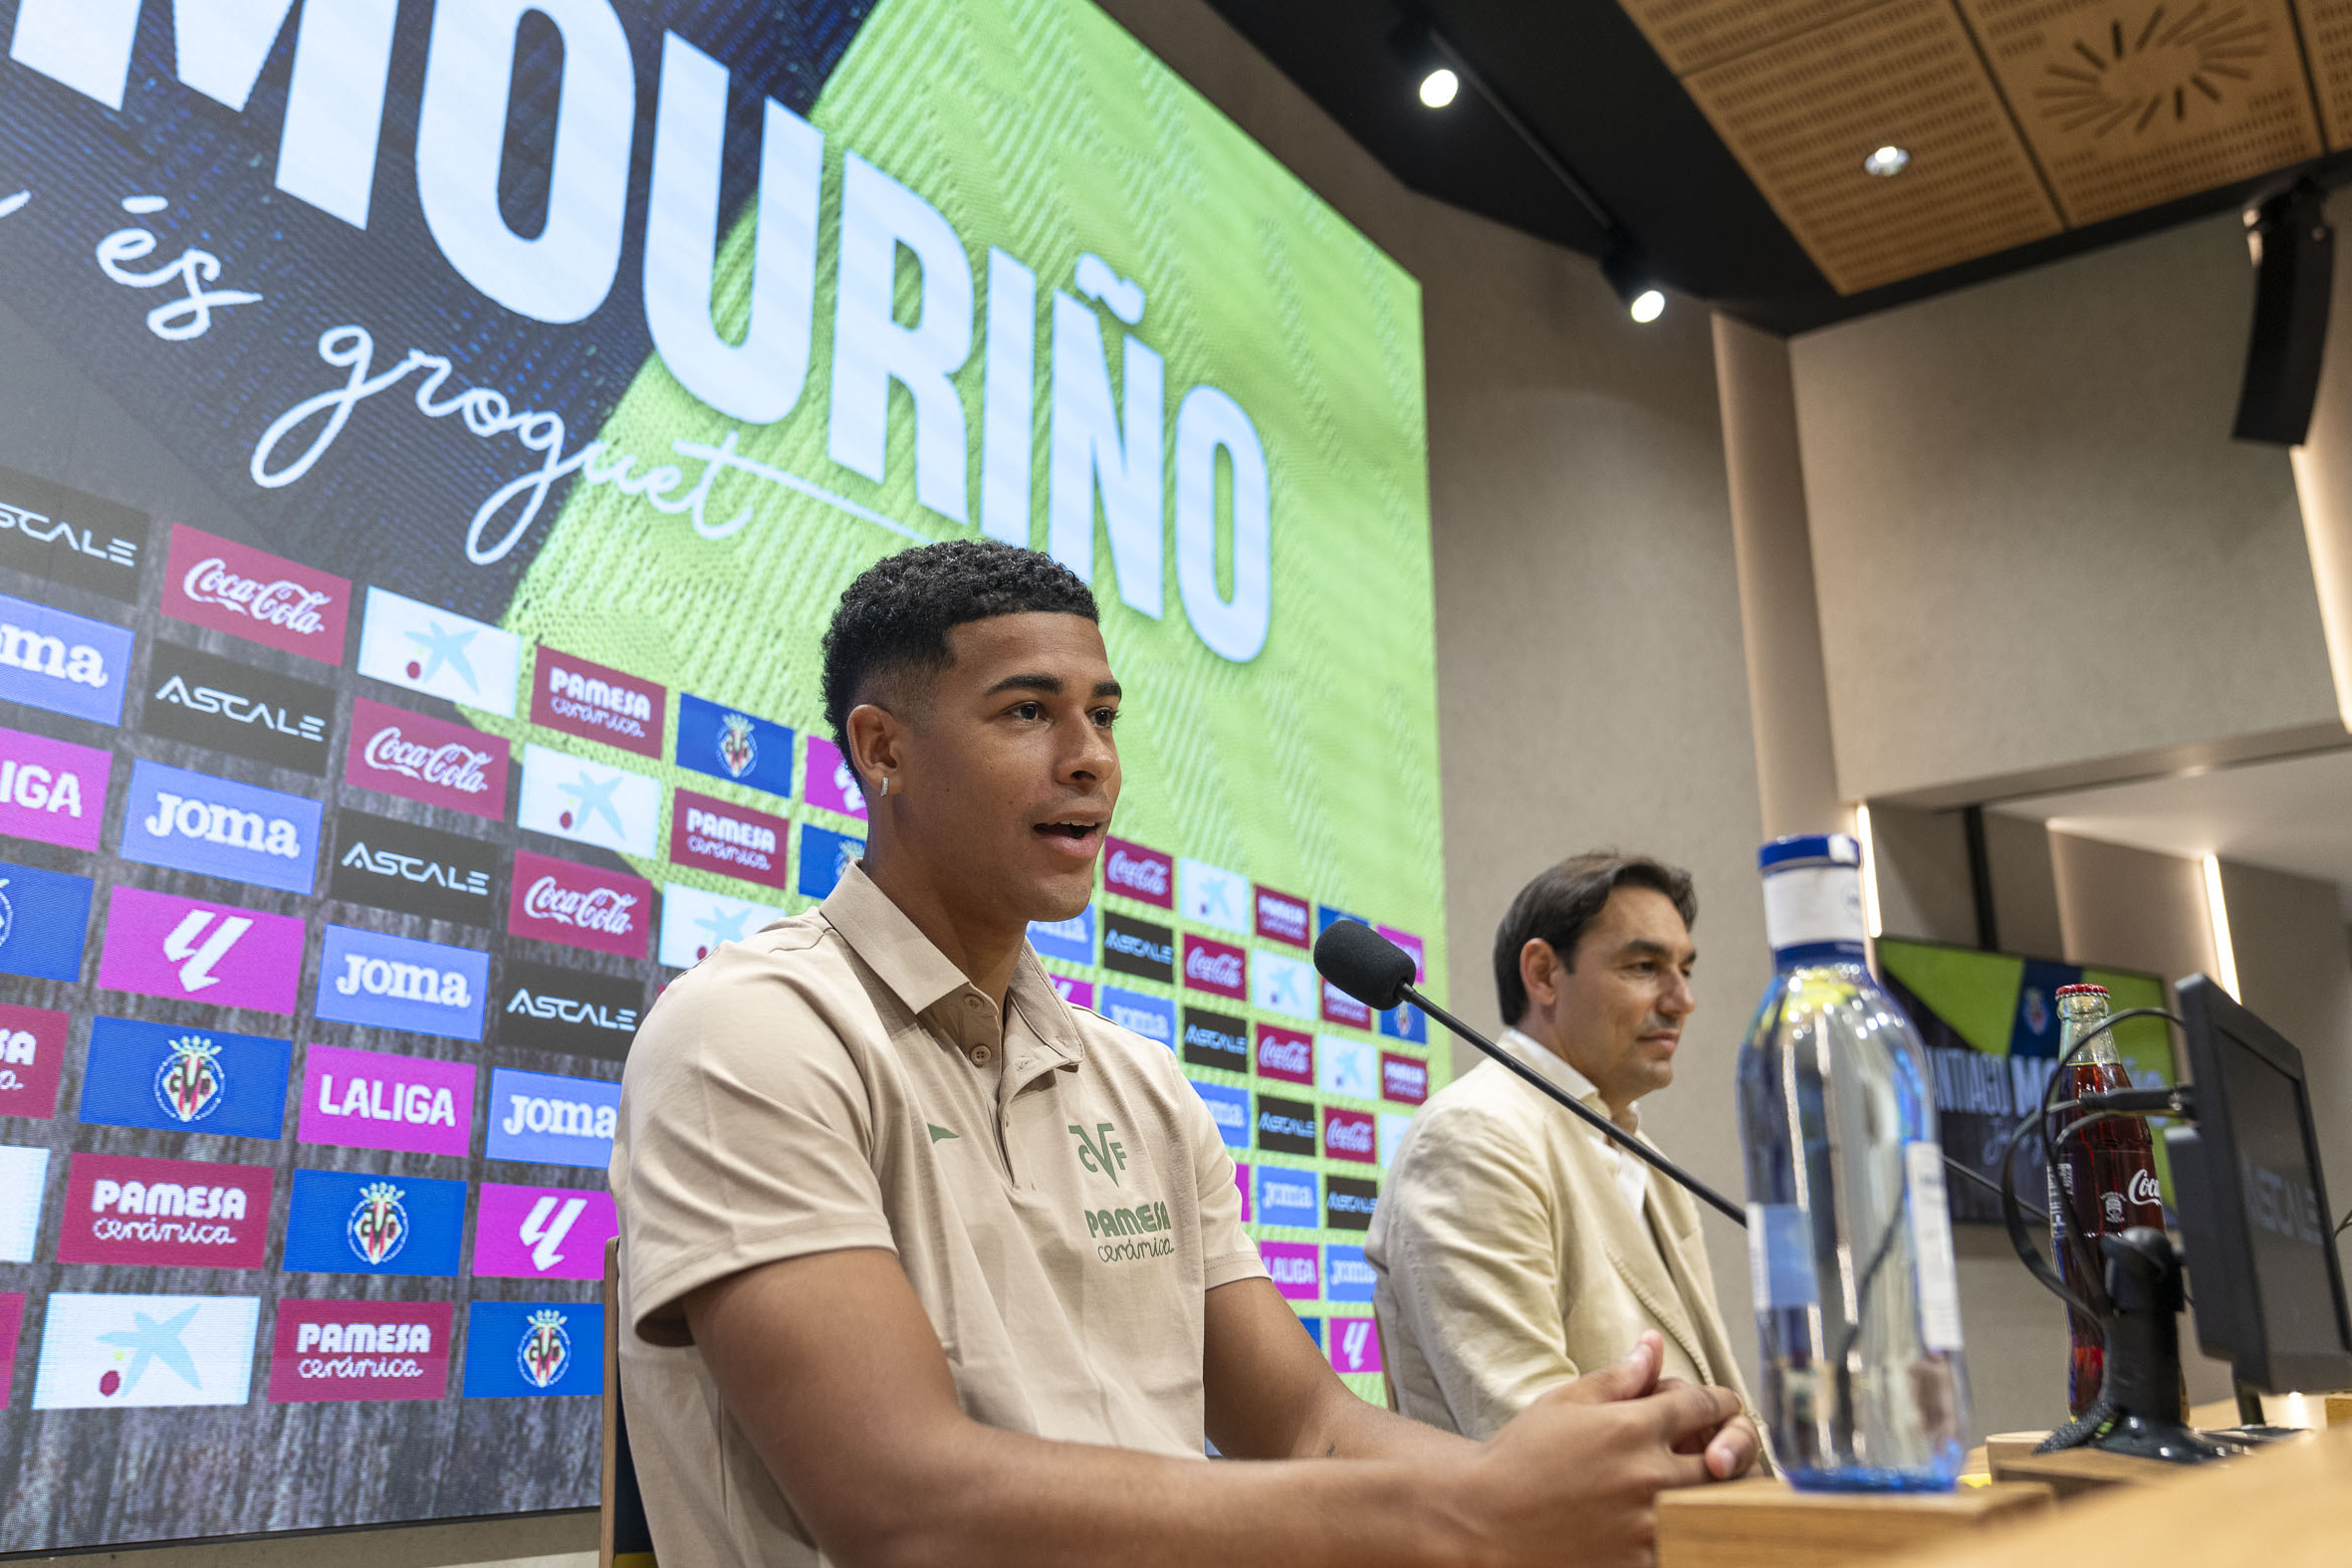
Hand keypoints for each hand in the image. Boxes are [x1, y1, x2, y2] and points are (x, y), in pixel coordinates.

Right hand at [1450, 1332, 1746, 1567]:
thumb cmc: (1520, 1456)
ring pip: (1718, 1506)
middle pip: (1728, 1458)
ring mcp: (1648, 1525)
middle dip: (1730, 1448)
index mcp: (1633, 1427)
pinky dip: (1692, 1531)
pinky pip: (1689, 1543)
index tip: (1714, 1408)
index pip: (1707, 1405)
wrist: (1483, 1519)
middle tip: (1719, 1450)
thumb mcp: (1565, 1402)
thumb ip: (1619, 1377)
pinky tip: (1676, 1522)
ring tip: (1704, 1486)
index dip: (1718, 1402)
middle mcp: (1648, 1475)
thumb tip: (1654, 1346)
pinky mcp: (1639, 1562)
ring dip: (1717, 1493)